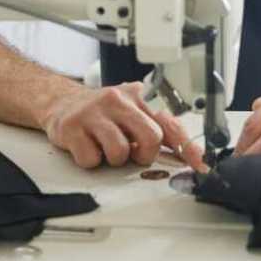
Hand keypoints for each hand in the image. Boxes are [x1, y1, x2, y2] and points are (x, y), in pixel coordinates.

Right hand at [40, 82, 207, 171]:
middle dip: (143, 154)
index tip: (199, 163)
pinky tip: (87, 145)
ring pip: (120, 152)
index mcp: (139, 97)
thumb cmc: (103, 113)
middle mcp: (119, 100)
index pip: (170, 123)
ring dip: (114, 159)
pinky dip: (90, 160)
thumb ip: (159, 129)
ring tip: (105, 147)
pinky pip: (91, 159)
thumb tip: (188, 154)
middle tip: (132, 152)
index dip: (187, 146)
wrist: (61, 103)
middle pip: (151, 137)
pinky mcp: (72, 126)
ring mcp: (95, 112)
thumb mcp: (133, 113)